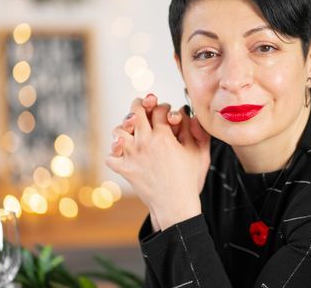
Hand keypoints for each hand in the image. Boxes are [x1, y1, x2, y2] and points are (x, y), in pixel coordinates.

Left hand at [106, 96, 210, 229]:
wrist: (176, 205)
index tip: (168, 113)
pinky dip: (115, 153)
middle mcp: (145, 142)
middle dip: (141, 105)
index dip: (164, 107)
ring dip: (124, 127)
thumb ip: (195, 130)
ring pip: (118, 131)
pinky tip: (124, 152)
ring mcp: (132, 156)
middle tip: (144, 106)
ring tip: (132, 129)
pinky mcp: (125, 170)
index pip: (159, 109)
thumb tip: (186, 112)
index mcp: (164, 137)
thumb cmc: (189, 180)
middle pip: (135, 112)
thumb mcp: (199, 153)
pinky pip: (111, 157)